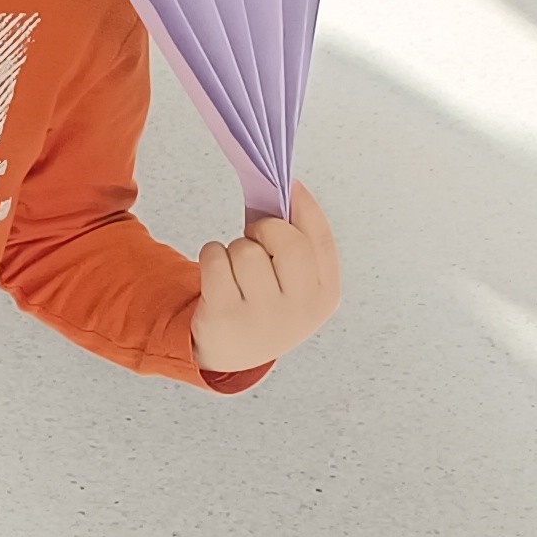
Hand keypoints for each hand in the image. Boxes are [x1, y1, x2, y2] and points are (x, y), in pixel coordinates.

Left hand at [191, 183, 341, 372]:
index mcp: (325, 295)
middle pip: (287, 242)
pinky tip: (217, 272)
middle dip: (266, 228)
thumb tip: (288, 189)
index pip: (321, 241)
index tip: (290, 183)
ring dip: (234, 247)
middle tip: (254, 234)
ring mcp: (263, 315)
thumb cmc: (264, 304)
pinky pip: (215, 259)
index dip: (306, 207)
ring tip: (235, 267)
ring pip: (246, 250)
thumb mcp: (294, 284)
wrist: (231, 352)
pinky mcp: (225, 315)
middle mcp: (300, 308)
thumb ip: (298, 245)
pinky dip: (211, 254)